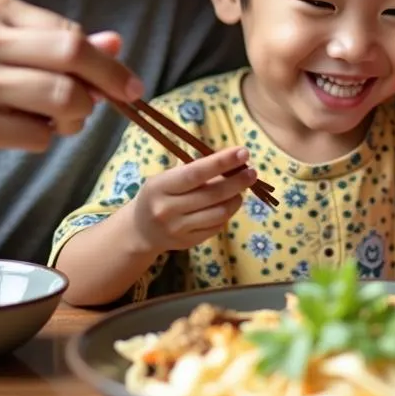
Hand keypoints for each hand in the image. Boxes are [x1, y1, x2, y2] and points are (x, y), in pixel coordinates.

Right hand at [0, 0, 144, 172]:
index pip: (70, 34)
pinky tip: (26, 133)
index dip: (107, 63)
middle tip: (118, 101)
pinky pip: (35, 135)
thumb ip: (61, 44)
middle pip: (70, 58)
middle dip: (104, 85)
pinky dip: (44, 139)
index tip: (128, 84)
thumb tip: (116, 44)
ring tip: (64, 121)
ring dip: (76, 117)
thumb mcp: (10, 47)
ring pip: (59, 98)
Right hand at [125, 147, 256, 252]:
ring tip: (242, 189)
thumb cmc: (160, 195)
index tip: (243, 152)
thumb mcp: (168, 178)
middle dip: (238, 181)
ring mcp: (178, 229)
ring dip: (236, 198)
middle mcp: (167, 209)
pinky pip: (217, 226)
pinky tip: (228, 203)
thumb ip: (196, 171)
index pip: (195, 173)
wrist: (141, 230)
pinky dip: (227, 213)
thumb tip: (233, 161)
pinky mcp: (188, 242)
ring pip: (219, 212)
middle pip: (212, 194)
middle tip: (253, 172)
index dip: (222, 162)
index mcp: (160, 186)